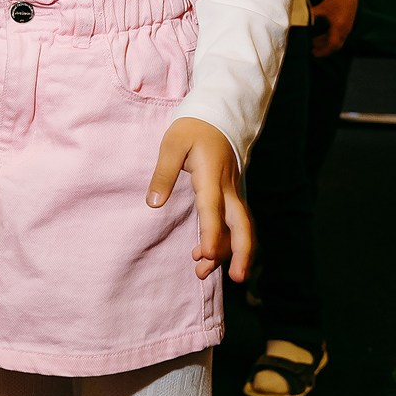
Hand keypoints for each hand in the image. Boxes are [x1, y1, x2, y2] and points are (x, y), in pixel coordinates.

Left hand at [146, 118, 252, 282]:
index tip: (205, 254)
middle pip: (242, 225)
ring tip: (202, 273)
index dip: (211, 233)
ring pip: (240, 228)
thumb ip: (164, 173)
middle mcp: (228, 189)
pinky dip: (225, 242)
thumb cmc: (192, 130)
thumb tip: (153, 202)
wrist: (218, 117)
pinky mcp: (232, 196)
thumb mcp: (172, 144)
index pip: (213, 210)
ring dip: (229, 253)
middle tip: (236, 279)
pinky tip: (205, 254)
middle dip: (241, 253)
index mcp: (211, 176)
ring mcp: (233, 193)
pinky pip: (234, 224)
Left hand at [311, 0, 358, 56]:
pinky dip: (329, 37)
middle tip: (312, 51)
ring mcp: (347, 27)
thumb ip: (310, 16)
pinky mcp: (347, 24)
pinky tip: (321, 35)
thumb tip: (298, 20)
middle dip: (324, 49)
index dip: (323, 51)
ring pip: (337, 40)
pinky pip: (339, 35)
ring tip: (313, 43)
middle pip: (335, 46)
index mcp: (339, 28)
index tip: (313, 53)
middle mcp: (345, 30)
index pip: (332, 45)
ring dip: (326, 43)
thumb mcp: (321, 8)